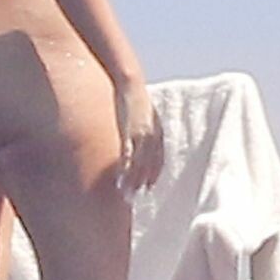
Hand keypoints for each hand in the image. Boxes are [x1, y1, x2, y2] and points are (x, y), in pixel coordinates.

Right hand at [114, 79, 163, 194]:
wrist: (131, 83)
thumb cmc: (136, 97)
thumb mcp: (146, 113)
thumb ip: (146, 127)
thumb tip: (140, 136)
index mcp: (157, 132)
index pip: (159, 158)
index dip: (154, 173)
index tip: (150, 186)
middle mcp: (153, 136)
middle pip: (150, 165)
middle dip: (144, 181)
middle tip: (139, 196)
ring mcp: (142, 136)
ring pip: (140, 165)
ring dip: (133, 181)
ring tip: (127, 194)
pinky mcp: (129, 133)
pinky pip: (128, 157)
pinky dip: (125, 170)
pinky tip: (120, 179)